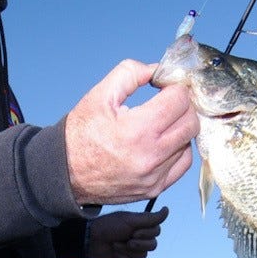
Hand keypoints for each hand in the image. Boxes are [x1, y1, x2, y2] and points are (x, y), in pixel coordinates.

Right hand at [65, 60, 198, 204]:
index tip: (163, 87)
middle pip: (191, 121)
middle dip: (182, 106)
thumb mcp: (99, 95)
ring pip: (189, 142)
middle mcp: (150, 155)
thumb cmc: (80, 134)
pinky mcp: (155, 188)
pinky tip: (163, 142)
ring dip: (180, 128)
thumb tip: (159, 70)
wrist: (65, 173)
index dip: (173, 87)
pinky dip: (178, 150)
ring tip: (161, 123)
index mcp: (137, 130)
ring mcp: (154, 175)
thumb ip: (130, 73)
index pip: (179, 99)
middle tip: (167, 102)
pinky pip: (183, 164)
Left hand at [87, 207, 168, 257]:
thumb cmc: (110, 225)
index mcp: (142, 227)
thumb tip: (167, 210)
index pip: (157, 232)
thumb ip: (150, 218)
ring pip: (143, 256)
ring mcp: (134, 251)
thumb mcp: (130, 220)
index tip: (133, 231)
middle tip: (126, 238)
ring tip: (115, 244)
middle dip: (138, 244)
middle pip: (153, 246)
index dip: (146, 234)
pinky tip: (114, 253)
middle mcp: (140, 239)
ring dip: (127, 250)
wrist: (91, 239)